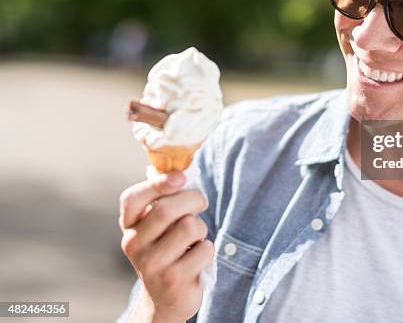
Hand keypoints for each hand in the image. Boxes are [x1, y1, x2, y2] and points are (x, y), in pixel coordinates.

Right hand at [119, 171, 213, 322]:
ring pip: (189, 227)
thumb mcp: (160, 226)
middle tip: (201, 202)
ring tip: (195, 238)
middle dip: (193, 199)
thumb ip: (165, 200)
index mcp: (129, 226)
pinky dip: (207, 250)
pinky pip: (204, 249)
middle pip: (166, 209)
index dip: (156, 184)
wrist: (166, 299)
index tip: (180, 177)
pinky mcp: (173, 281)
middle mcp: (134, 245)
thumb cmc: (168, 249)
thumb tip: (179, 168)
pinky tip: (196, 259)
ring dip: (201, 228)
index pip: (131, 199)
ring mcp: (151, 265)